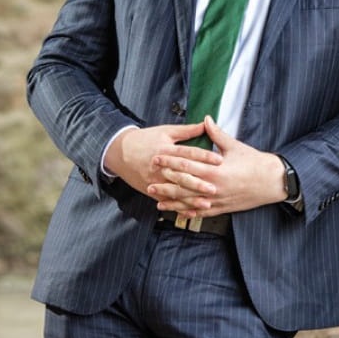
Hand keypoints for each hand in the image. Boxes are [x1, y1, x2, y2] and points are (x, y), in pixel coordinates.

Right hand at [104, 123, 221, 210]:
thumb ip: (186, 131)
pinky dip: (179, 208)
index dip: (204, 156)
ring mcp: (155, 180)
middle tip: (214, 188)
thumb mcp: (164, 131)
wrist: (120, 153)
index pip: (187, 153)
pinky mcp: (151, 190)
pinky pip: (167, 201)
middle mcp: (160, 166)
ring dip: (191, 199)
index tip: (219, 160)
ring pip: (175, 191)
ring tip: (206, 204)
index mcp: (165, 149)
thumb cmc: (145, 140)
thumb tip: (205, 124)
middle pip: (181, 175)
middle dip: (198, 183)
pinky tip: (191, 213)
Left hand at [147, 116, 284, 215]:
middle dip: (165, 182)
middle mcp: (214, 187)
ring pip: (189, 202)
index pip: (187, 164)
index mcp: (215, 170)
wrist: (272, 182)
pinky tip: (177, 213)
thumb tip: (206, 118)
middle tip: (150, 178)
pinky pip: (201, 212)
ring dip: (172, 201)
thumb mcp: (235, 146)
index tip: (157, 157)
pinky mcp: (222, 208)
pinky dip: (188, 212)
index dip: (170, 161)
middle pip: (183, 185)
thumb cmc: (255, 162)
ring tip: (156, 200)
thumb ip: (217, 134)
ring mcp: (217, 200)